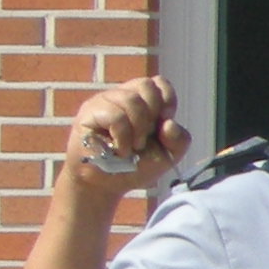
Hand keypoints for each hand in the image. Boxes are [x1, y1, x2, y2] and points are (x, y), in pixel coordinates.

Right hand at [65, 76, 188, 193]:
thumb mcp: (169, 154)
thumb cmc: (136, 166)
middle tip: (144, 138)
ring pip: (131, 100)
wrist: (108, 185)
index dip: (167, 101)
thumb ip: (180, 139)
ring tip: (132, 148)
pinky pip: (115, 116)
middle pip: (146, 85)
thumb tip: (168, 123)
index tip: (163, 124)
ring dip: (138, 129)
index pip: (158, 83)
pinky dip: (123, 137)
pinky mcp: (88, 113)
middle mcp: (122, 96)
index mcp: (142, 100)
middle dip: (152, 116)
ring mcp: (104, 102)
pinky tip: (120, 150)